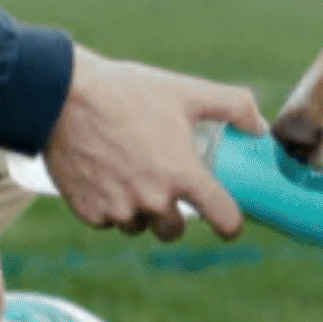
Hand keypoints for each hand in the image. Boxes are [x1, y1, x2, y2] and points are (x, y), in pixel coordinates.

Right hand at [44, 48, 265, 240]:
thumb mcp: (187, 91)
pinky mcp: (89, 212)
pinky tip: (106, 178)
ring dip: (141, 211)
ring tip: (132, 176)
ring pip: (139, 226)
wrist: (62, 96)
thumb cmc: (128, 92)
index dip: (232, 224)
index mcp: (183, 175)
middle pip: (176, 230)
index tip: (229, 223)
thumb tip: (260, 127)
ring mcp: (119, 209)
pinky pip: (108, 221)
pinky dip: (110, 207)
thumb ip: (234, 106)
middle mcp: (153, 200)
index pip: (224, 220)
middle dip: (176, 214)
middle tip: (167, 186)